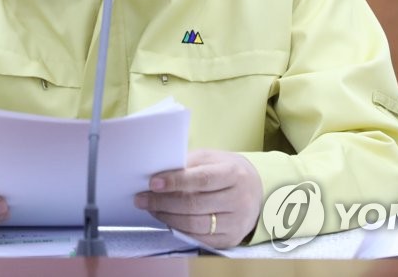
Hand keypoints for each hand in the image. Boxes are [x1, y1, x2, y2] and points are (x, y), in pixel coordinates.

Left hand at [134, 149, 261, 247]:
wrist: (255, 190)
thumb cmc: (226, 171)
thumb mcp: (211, 159)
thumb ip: (188, 164)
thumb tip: (159, 173)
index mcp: (234, 173)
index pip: (201, 179)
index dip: (175, 181)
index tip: (153, 182)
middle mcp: (239, 199)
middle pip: (195, 204)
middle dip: (163, 202)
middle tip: (142, 198)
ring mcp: (236, 221)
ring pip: (195, 224)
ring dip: (167, 217)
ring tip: (151, 208)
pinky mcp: (231, 238)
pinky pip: (199, 238)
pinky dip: (179, 229)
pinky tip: (167, 220)